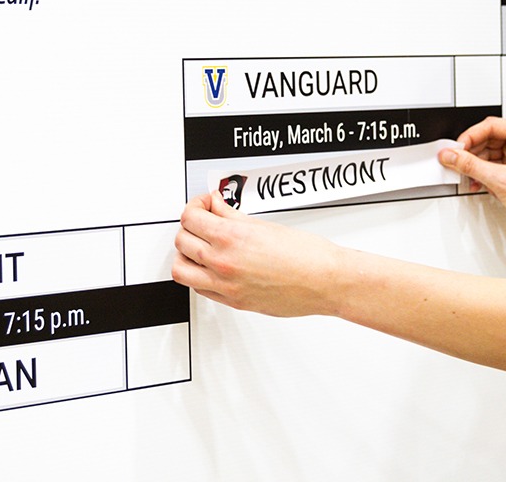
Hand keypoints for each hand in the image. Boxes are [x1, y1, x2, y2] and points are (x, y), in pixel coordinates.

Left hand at [172, 191, 349, 317]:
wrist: (324, 281)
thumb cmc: (306, 255)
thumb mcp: (264, 225)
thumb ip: (232, 216)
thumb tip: (217, 207)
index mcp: (232, 238)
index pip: (190, 218)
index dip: (194, 206)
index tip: (203, 204)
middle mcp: (224, 263)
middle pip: (181, 241)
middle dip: (189, 226)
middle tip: (202, 220)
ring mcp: (226, 286)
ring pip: (180, 270)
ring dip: (185, 254)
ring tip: (200, 245)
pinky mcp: (233, 302)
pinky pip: (198, 288)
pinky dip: (198, 275)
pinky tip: (210, 265)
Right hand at [440, 116, 505, 246]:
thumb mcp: (503, 181)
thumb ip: (472, 166)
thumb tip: (452, 155)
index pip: (492, 126)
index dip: (471, 137)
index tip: (456, 148)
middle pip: (489, 138)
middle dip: (472, 152)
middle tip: (455, 161)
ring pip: (490, 152)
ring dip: (476, 165)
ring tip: (466, 175)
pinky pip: (494, 165)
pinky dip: (483, 173)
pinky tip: (476, 182)